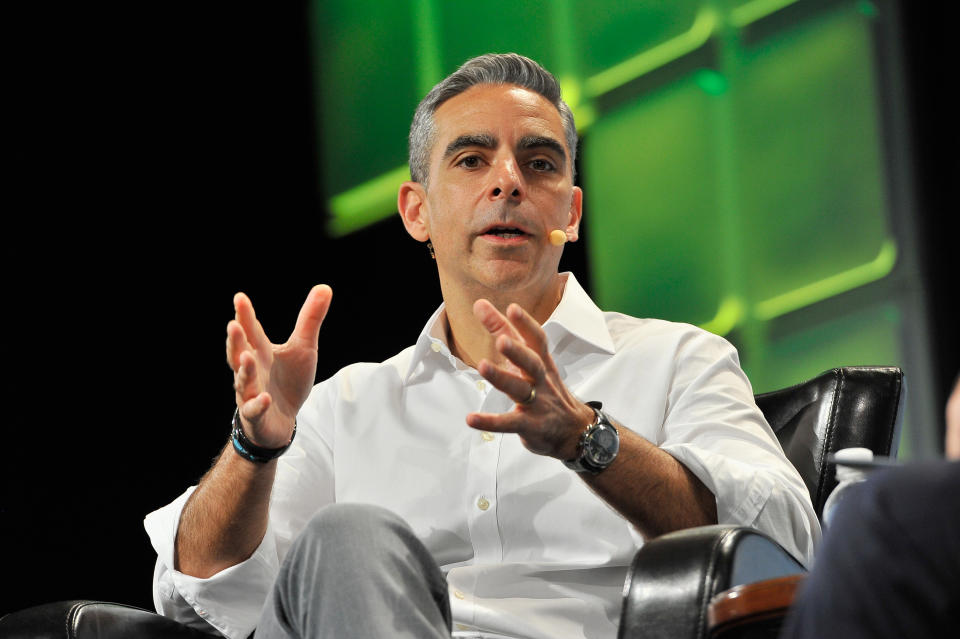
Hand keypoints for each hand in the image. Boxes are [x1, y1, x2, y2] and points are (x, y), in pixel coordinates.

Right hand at [226, 285, 331, 447]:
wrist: (282, 420)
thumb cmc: (288, 380)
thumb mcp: (304, 348)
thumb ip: (310, 319)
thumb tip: (325, 286)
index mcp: (261, 351)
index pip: (251, 331)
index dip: (245, 315)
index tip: (240, 298)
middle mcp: (251, 370)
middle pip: (238, 353)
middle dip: (236, 340)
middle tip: (233, 325)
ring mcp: (250, 392)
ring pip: (242, 381)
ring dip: (244, 370)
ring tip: (247, 357)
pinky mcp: (257, 415)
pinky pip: (255, 410)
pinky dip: (258, 404)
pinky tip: (265, 397)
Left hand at [465, 300, 594, 458]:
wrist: (574, 430)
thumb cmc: (547, 390)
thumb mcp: (531, 360)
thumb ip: (504, 332)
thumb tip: (480, 304)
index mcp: (542, 363)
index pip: (536, 340)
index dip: (526, 324)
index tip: (512, 308)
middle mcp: (541, 380)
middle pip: (531, 363)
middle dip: (517, 351)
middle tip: (501, 340)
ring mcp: (537, 403)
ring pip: (520, 389)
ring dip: (501, 378)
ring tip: (482, 367)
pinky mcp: (530, 425)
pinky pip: (509, 423)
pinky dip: (490, 422)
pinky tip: (471, 418)